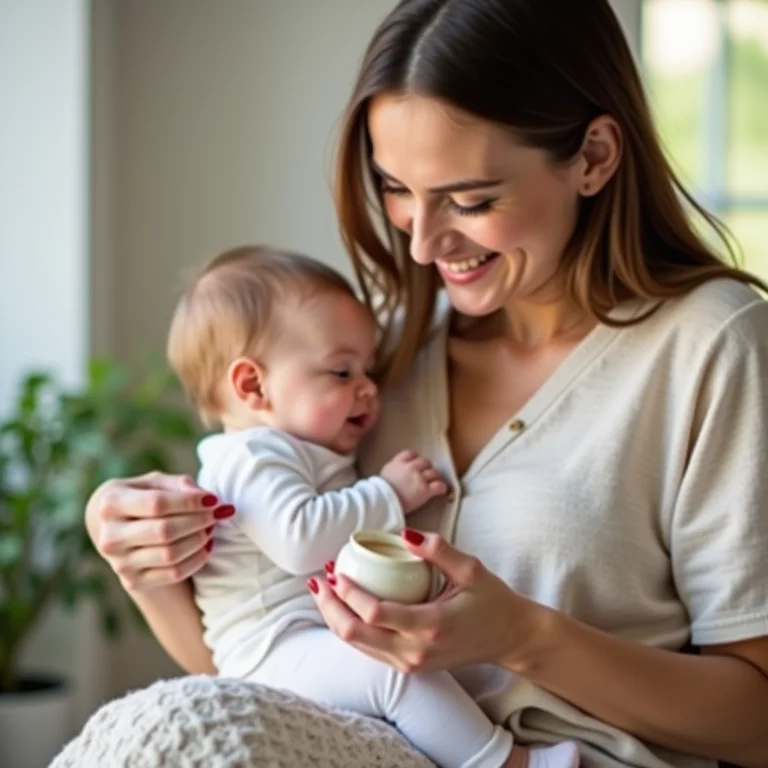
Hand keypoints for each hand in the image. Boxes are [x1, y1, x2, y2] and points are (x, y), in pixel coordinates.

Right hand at [85, 471, 234, 591]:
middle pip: (165, 531)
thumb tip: (207, 499)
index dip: (189, 502)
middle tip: (216, 514)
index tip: (213, 500)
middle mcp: (110, 536)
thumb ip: (179, 484)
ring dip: (199, 540)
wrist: (117, 529)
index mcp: (111, 504)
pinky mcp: (133, 581)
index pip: (157, 504)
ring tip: (211, 527)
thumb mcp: (155, 482)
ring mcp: (119, 562)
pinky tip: (206, 546)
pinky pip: (174, 574)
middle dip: (199, 521)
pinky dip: (197, 560)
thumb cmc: (143, 498)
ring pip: (170, 554)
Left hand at [310, 530, 549, 673]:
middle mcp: (415, 652)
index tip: (336, 571)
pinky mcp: (409, 667)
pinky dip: (351, 627)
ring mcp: (410, 664)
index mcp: (430, 627)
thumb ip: (439, 550)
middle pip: (355, 634)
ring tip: (324, 589)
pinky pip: (369, 649)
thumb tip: (404, 533)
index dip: (349, 593)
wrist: (509, 639)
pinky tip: (344, 605)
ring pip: (357, 645)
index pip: (375, 614)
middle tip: (319, 580)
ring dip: (335, 617)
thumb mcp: (471, 569)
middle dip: (330, 607)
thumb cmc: (492, 600)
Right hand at [380, 451, 446, 513]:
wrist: (383, 502)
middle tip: (426, 474)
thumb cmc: (380, 492)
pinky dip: (441, 488)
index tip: (416, 464)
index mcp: (399, 462)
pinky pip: (439, 485)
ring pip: (434, 472)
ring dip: (435, 477)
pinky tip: (441, 490)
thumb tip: (397, 471)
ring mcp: (419, 478)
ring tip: (434, 482)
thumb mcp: (385, 473)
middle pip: (425, 462)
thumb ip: (394, 468)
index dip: (415, 459)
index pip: (411, 454)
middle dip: (427, 468)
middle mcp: (411, 467)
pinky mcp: (425, 490)